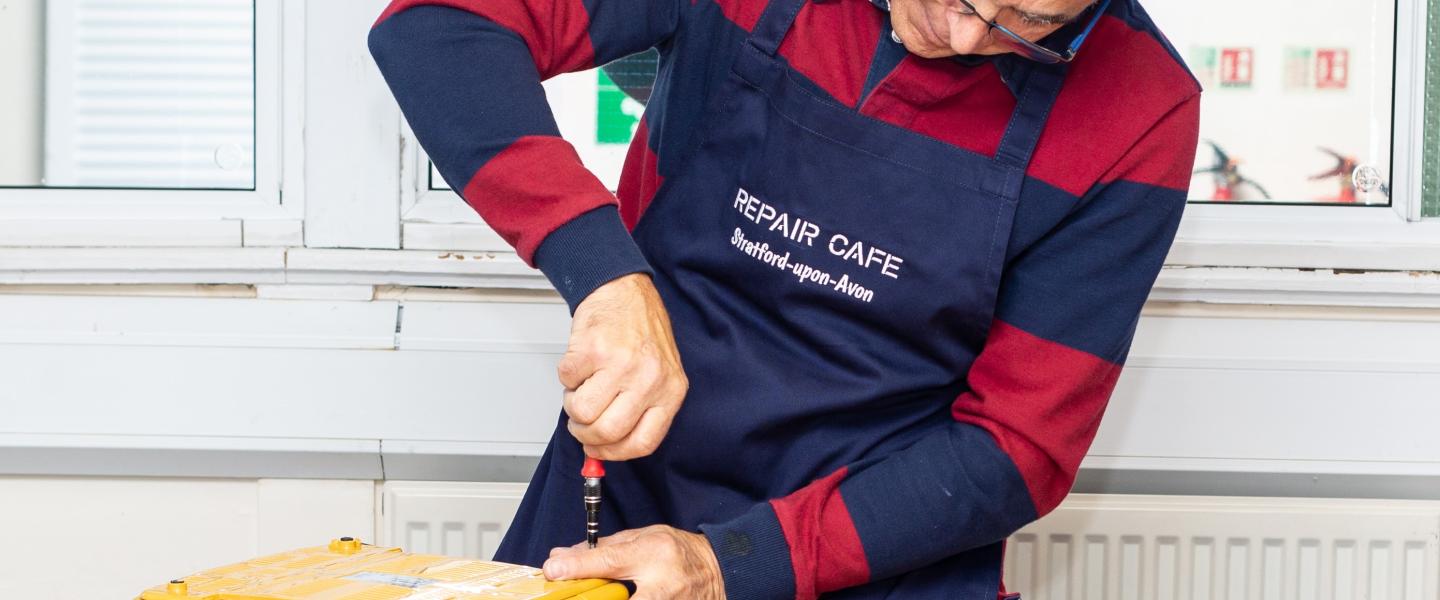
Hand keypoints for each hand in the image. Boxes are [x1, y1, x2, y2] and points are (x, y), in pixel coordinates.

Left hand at [543, 525, 725, 599]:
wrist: (718, 572)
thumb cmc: (679, 553)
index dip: (576, 567)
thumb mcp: (644, 538)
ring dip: (605, 598)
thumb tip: (564, 556)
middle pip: (614, 597)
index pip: (608, 560)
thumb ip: (604, 548)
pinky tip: (615, 597)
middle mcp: (662, 583)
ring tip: (592, 593)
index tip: (553, 570)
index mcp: (654, 552)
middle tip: (571, 592)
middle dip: (589, 595)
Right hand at [560, 273, 687, 460]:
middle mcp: (650, 379)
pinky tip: (581, 363)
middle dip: (585, 433)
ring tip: (582, 387)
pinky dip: (566, 377)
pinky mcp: (594, 349)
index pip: (642, 443)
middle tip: (581, 421)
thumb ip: (639, 412)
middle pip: (607, 432)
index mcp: (670, 391)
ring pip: (582, 412)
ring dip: (572, 404)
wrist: (623, 290)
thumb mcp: (658, 375)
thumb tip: (603, 449)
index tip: (598, 449)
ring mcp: (622, 364)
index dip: (613, 453)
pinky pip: (566, 382)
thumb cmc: (640, 332)